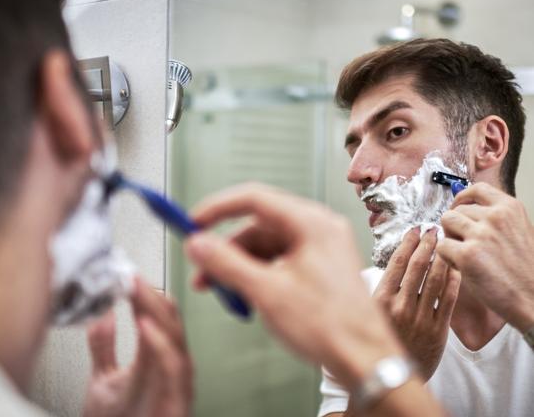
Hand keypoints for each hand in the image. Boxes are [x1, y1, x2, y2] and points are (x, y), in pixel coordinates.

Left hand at [83, 278, 192, 416]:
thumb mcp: (102, 381)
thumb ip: (103, 347)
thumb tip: (103, 314)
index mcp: (158, 360)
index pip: (160, 317)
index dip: (146, 294)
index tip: (126, 275)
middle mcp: (172, 370)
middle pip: (171, 324)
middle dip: (152, 298)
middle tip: (131, 279)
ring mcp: (177, 387)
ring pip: (178, 341)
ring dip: (159, 314)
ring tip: (138, 294)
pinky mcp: (178, 405)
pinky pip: (175, 371)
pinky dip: (163, 346)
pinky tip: (145, 327)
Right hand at [184, 183, 404, 389]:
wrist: (365, 360)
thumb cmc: (332, 327)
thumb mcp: (267, 291)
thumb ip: (227, 263)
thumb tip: (198, 243)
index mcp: (311, 224)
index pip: (254, 198)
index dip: (218, 208)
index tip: (194, 221)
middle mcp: (318, 229)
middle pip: (257, 225)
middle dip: (226, 247)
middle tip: (201, 265)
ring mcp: (319, 248)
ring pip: (266, 245)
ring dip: (239, 264)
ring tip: (220, 289)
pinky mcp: (318, 267)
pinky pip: (278, 260)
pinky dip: (257, 274)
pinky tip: (244, 295)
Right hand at [373, 228, 460, 379]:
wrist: (390, 376)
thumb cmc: (378, 340)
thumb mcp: (367, 313)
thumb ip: (376, 289)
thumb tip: (387, 264)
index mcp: (379, 300)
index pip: (396, 263)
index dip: (407, 243)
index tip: (413, 231)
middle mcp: (400, 307)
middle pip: (417, 267)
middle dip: (427, 244)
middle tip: (433, 230)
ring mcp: (420, 318)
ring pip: (435, 280)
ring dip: (441, 258)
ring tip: (445, 243)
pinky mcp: (437, 330)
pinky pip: (448, 299)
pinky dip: (452, 281)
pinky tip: (454, 268)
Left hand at [439, 182, 533, 331]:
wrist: (533, 299)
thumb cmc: (525, 269)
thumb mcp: (520, 230)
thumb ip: (497, 217)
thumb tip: (466, 205)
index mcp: (510, 208)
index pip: (476, 189)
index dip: (462, 198)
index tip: (458, 208)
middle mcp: (495, 216)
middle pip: (456, 210)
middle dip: (456, 227)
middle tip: (468, 245)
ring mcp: (481, 234)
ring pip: (445, 223)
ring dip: (450, 238)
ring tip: (465, 254)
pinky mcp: (467, 254)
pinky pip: (441, 246)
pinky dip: (447, 258)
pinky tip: (464, 268)